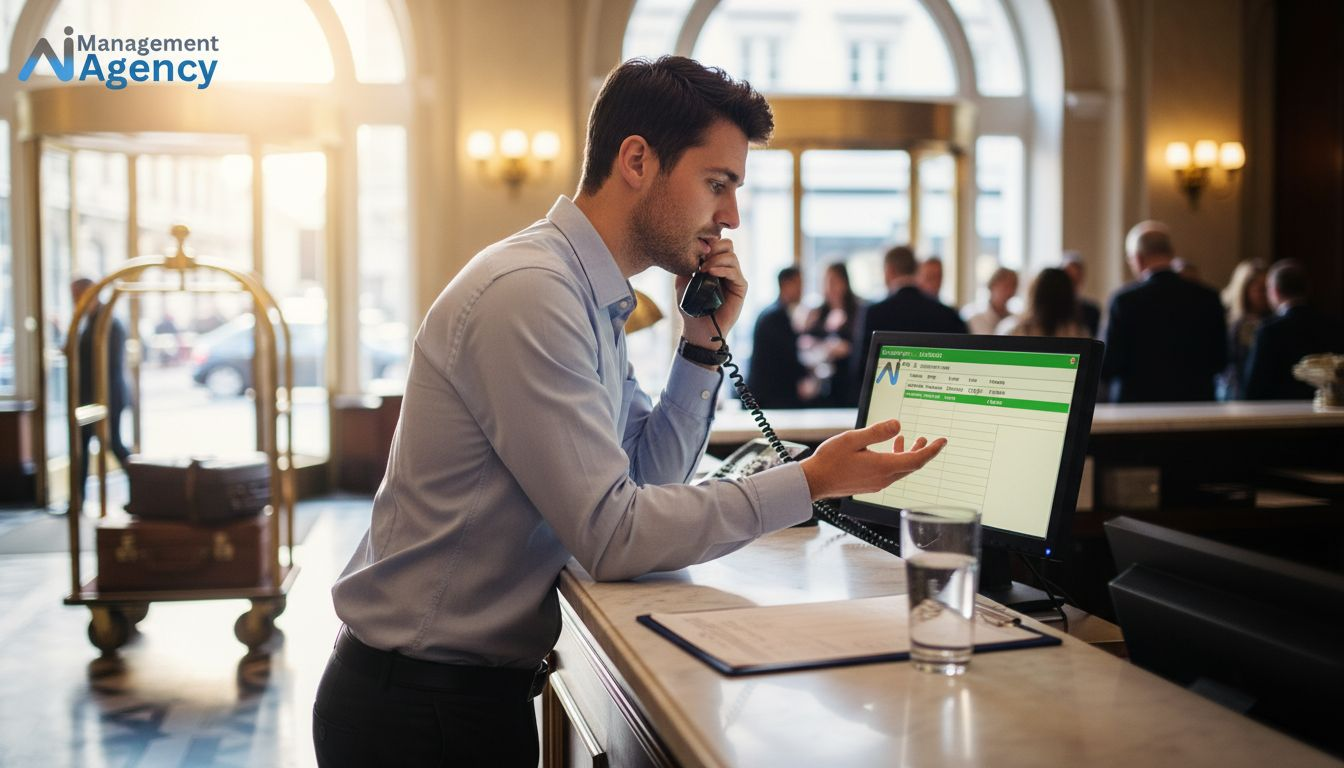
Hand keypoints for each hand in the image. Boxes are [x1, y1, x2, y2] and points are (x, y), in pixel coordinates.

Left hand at [675, 238, 745, 347]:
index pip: (717, 243)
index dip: (708, 243)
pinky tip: (710, 273)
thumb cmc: (690, 306)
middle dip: (713, 248)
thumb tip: (688, 250)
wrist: (697, 328)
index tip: (695, 250)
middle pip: (727, 245)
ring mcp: (735, 277)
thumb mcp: (683, 282)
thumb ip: (686, 264)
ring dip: (716, 259)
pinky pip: (735, 271)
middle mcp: (726, 268)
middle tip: (701, 259)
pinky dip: (723, 269)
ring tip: (703, 270)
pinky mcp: (741, 287)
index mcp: (715, 264)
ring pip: (731, 256)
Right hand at [799, 419, 946, 500]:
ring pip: (902, 469)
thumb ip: (877, 432)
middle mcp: (884, 478)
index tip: (942, 441)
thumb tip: (898, 424)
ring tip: (914, 440)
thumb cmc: (830, 460)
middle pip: (912, 466)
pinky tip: (890, 450)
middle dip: (924, 452)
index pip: (917, 460)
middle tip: (933, 440)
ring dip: (909, 455)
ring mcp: (877, 483)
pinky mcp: (870, 484)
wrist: (815, 482)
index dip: (932, 450)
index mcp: (883, 466)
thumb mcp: (853, 439)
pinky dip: (897, 460)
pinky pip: (891, 473)